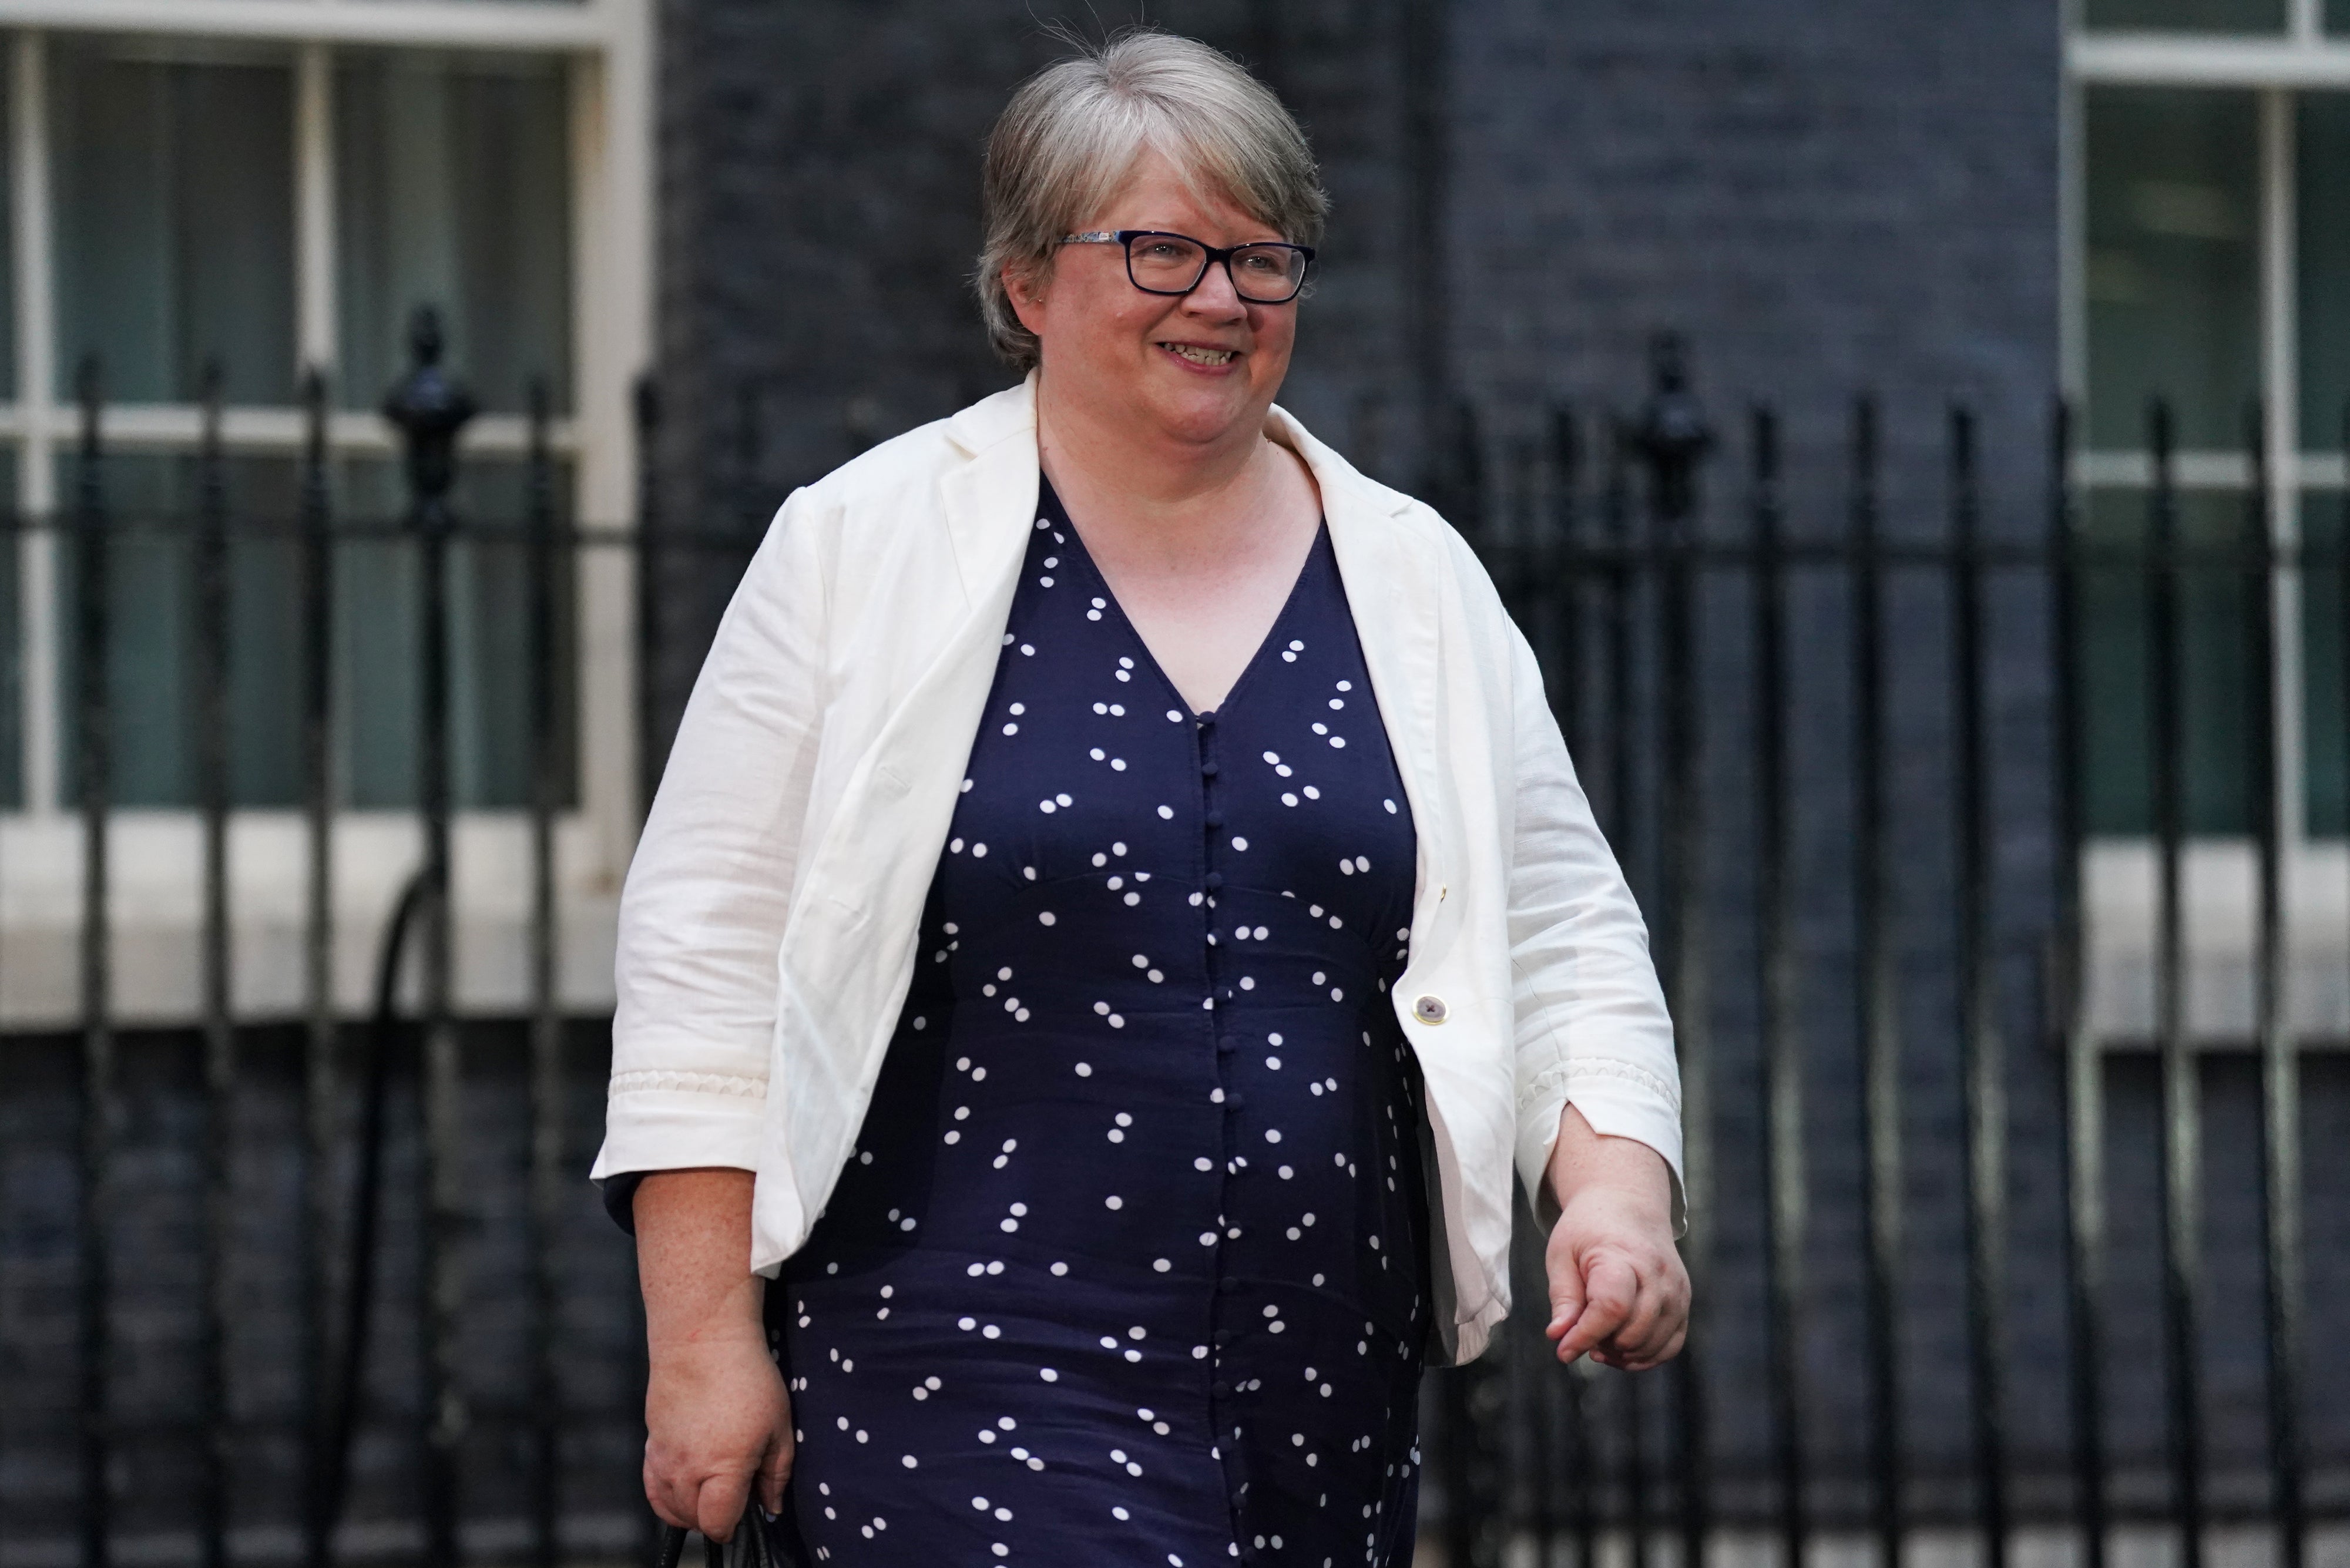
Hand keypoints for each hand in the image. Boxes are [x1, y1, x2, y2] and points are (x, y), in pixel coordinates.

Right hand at [634, 1168, 791, 1539]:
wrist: (702, 1338)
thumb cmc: (748, 1378)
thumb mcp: (779, 1425)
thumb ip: (776, 1473)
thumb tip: (771, 1507)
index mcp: (723, 1468)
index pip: (719, 1524)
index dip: (735, 1526)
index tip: (747, 1513)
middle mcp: (687, 1470)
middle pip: (695, 1521)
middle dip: (717, 1517)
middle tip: (737, 1494)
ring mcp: (664, 1459)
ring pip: (671, 1508)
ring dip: (692, 1509)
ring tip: (714, 1490)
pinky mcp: (651, 1445)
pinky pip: (652, 1488)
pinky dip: (667, 1497)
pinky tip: (685, 1486)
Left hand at [1541, 1105, 1688, 1369]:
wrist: (1628, 1206)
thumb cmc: (1588, 1232)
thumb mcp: (1562, 1255)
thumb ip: (1562, 1297)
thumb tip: (1558, 1337)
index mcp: (1621, 1257)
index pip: (1612, 1307)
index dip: (1587, 1335)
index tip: (1563, 1350)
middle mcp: (1657, 1274)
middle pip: (1633, 1332)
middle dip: (1601, 1345)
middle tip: (1579, 1334)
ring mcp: (1676, 1289)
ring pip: (1653, 1344)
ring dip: (1622, 1355)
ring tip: (1598, 1339)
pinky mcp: (1684, 1301)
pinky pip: (1671, 1345)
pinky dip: (1645, 1357)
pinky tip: (1621, 1349)